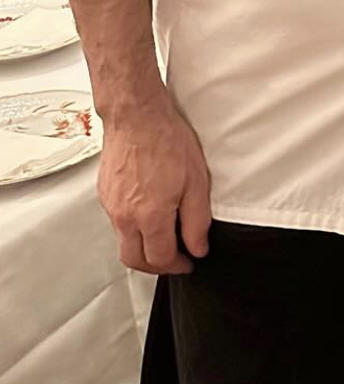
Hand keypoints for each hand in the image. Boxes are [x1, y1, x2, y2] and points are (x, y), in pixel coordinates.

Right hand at [98, 99, 211, 273]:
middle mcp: (124, 216)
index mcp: (149, 215)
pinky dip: (133, 229)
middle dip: (156, 267)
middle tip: (175, 260)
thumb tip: (198, 247)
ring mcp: (110, 206)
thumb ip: (197, 221)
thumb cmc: (166, 140)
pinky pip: (117, 222)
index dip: (177, 266)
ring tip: (165, 237)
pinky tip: (149, 215)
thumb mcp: (197, 182)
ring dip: (143, 247)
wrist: (137, 116)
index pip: (160, 258)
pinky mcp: (104, 194)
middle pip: (134, 260)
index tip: (189, 262)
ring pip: (123, 242)